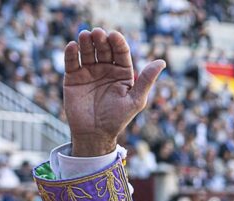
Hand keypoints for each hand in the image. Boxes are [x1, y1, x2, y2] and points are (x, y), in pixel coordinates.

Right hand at [63, 28, 165, 156]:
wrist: (94, 134)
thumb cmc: (118, 119)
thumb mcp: (135, 100)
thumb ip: (146, 80)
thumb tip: (162, 62)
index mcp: (122, 72)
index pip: (121, 52)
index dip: (118, 43)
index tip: (114, 35)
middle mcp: (106, 69)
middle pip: (103, 49)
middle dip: (100, 40)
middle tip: (97, 33)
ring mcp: (89, 72)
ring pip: (87, 52)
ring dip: (86, 42)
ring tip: (85, 35)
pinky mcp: (73, 77)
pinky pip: (72, 62)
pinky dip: (71, 53)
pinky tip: (73, 46)